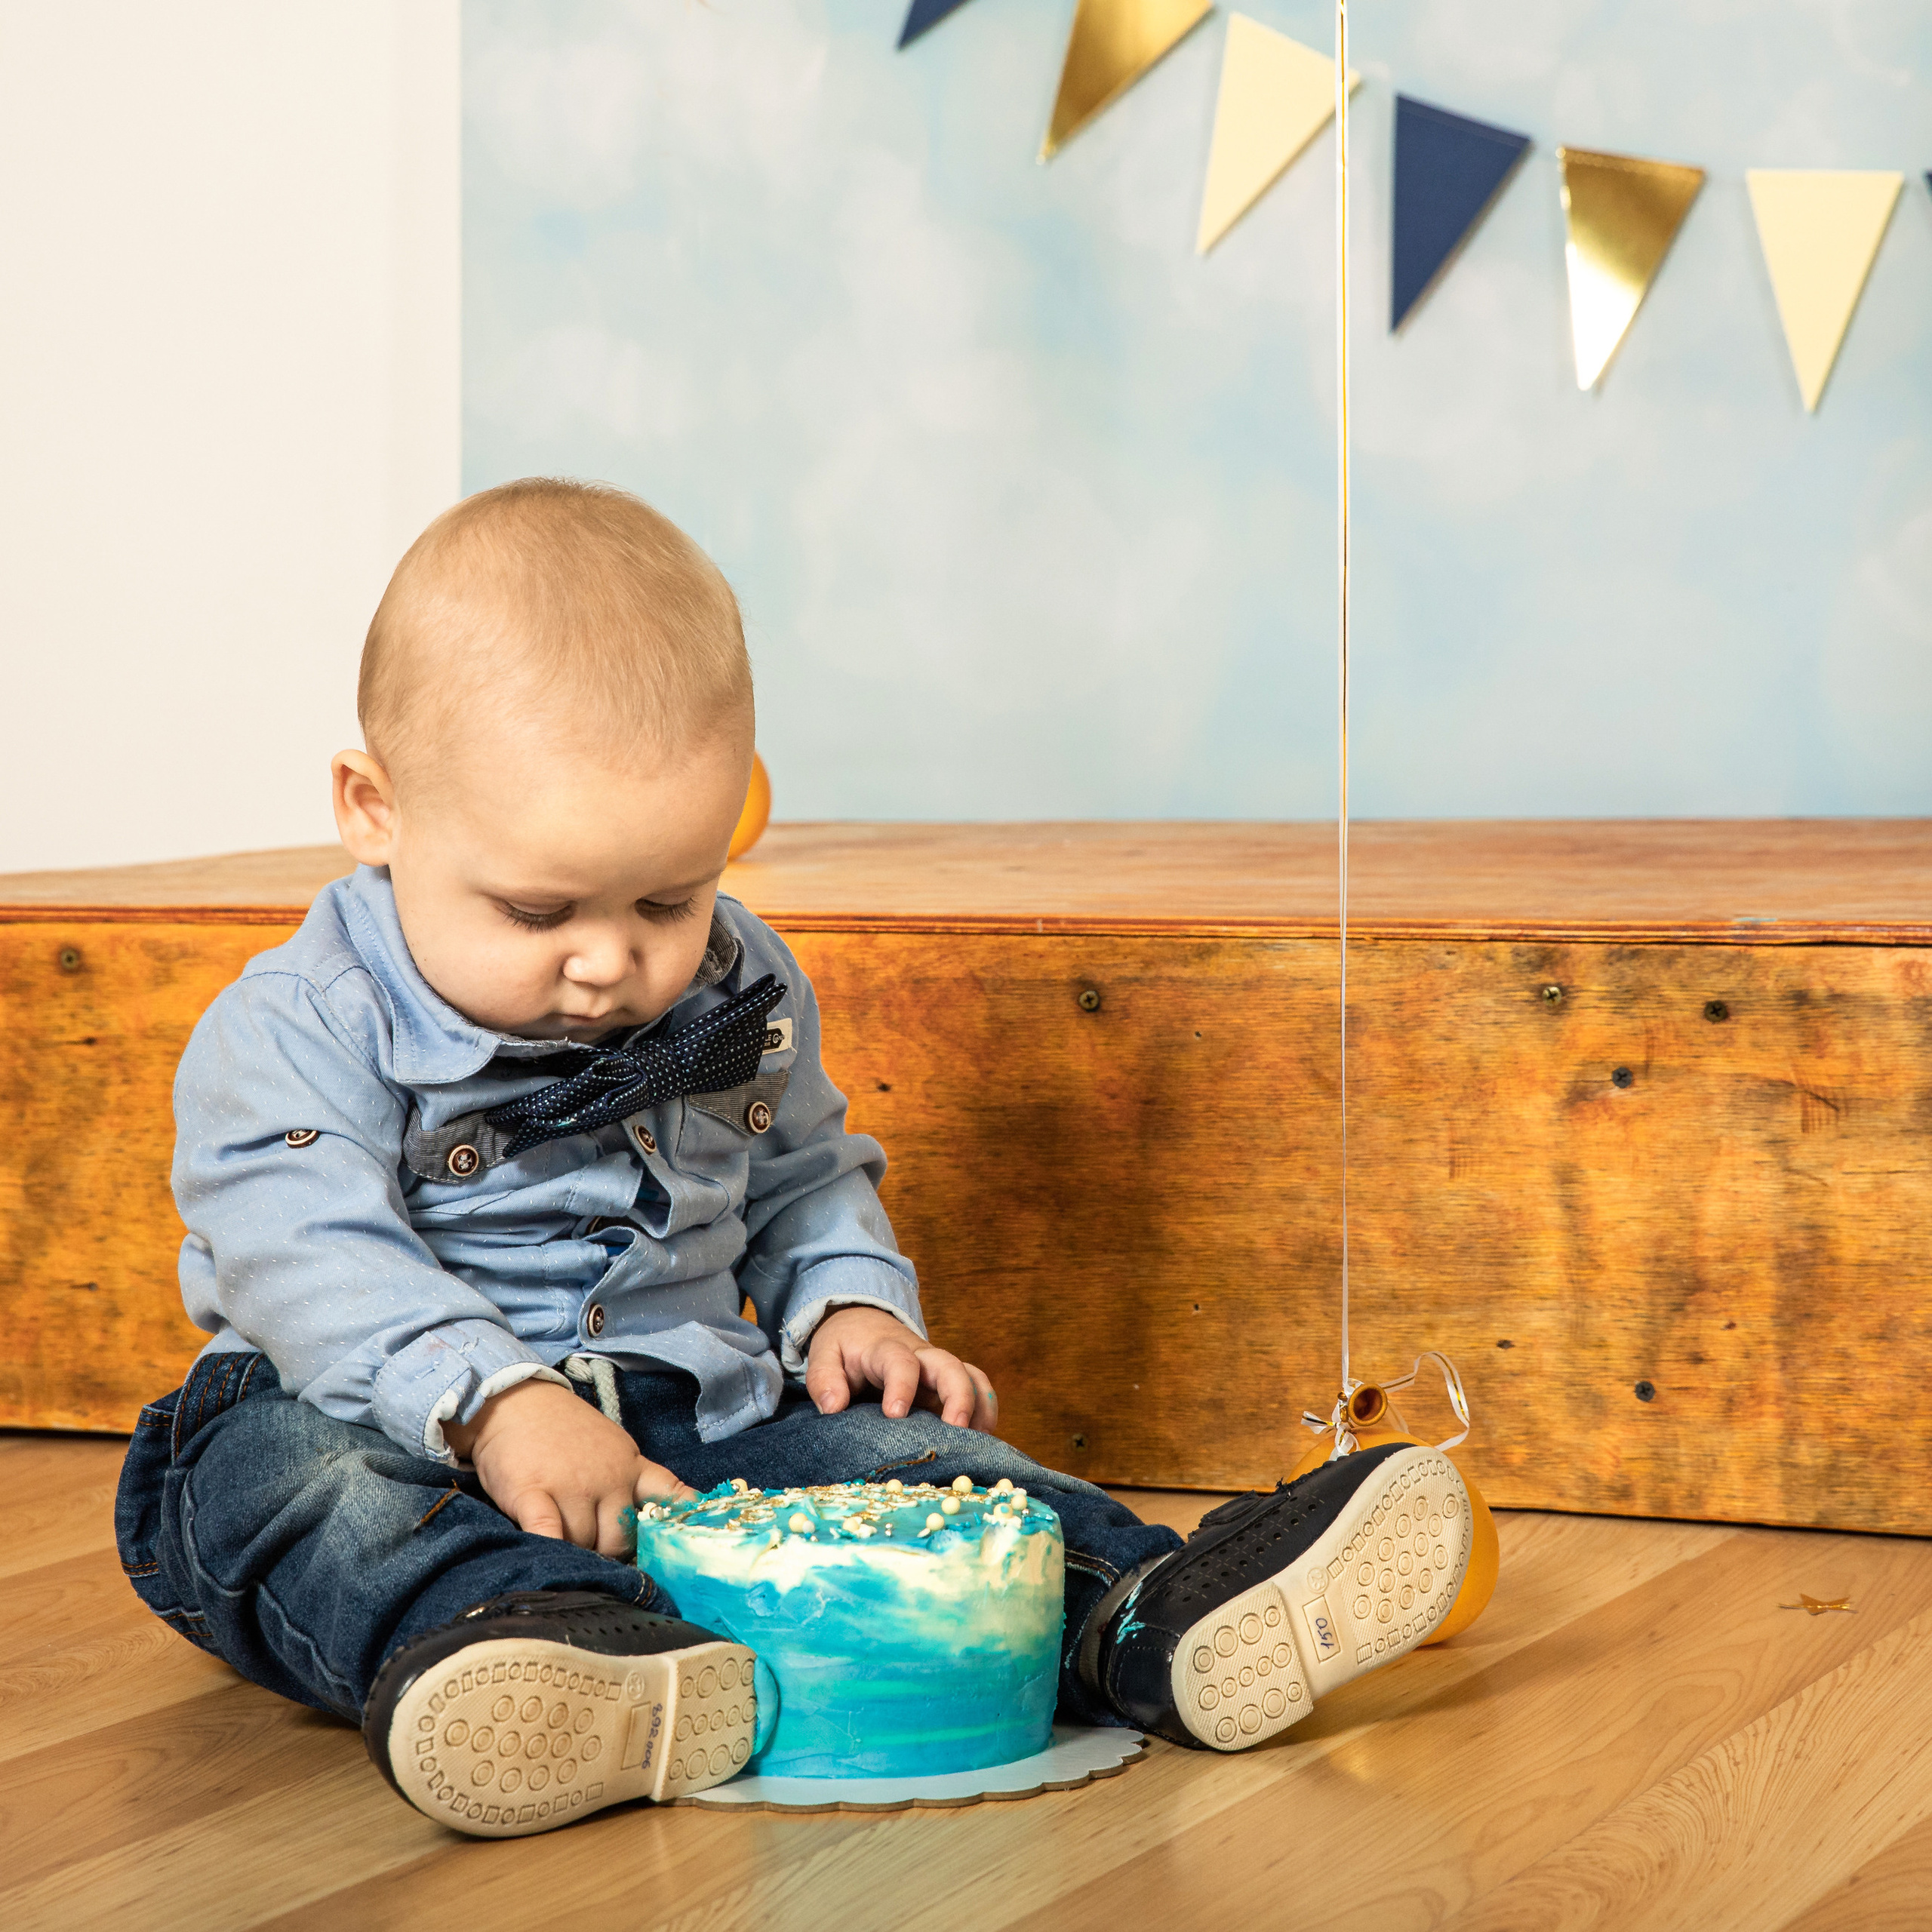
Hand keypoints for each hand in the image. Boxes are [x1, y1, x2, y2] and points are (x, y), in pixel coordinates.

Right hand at [443, 1377, 694, 1556]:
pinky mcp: (533, 1492)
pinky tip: (550, 1558)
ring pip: (583, 1542)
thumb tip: (643, 1526)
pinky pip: (548, 1533)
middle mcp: (608, 1478)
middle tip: (590, 1553)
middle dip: (607, 1552)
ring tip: (560, 1543)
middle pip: (619, 1538)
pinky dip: (550, 1549)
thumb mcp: (611, 1446)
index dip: (676, 1525)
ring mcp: (572, 1486)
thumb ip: (630, 1481)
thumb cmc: (562, 1429)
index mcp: (631, 1465)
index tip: (682, 1549)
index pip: (669, 1497)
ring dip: (572, 1552)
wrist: (515, 1400)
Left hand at [804, 1306, 998, 1433]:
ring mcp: (938, 1370)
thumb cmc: (845, 1346)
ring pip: (972, 1378)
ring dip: (980, 1407)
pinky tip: (980, 1443)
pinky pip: (978, 1391)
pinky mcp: (948, 1384)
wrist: (864, 1324)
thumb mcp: (824, 1355)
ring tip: (977, 1443)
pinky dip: (985, 1414)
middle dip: (958, 1396)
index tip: (895, 1414)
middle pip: (950, 1366)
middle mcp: (921, 1356)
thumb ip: (825, 1379)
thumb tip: (833, 1406)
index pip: (900, 1362)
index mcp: (886, 1349)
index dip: (901, 1386)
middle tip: (955, 1430)